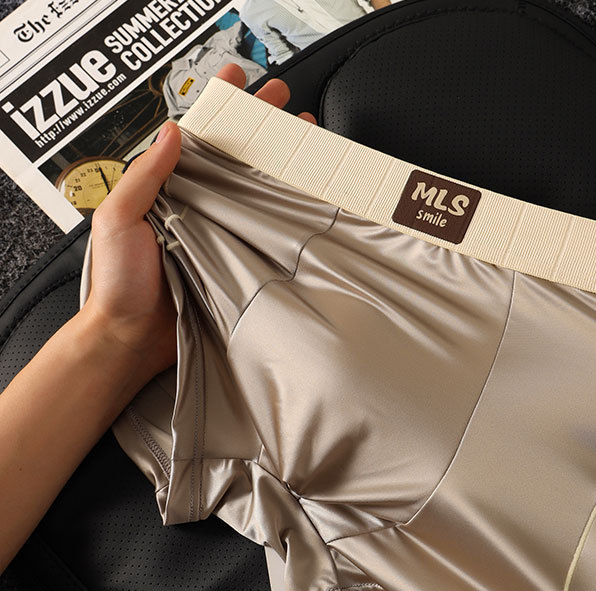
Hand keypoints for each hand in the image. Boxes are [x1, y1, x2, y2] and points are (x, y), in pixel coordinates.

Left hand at [81, 63, 317, 382]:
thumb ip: (144, 176)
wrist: (135, 337)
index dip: (218, 107)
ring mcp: (221, 233)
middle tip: (286, 102)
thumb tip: (172, 132)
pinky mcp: (238, 262)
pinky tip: (304, 197)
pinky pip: (263, 231)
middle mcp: (198, 206)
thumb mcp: (119, 219)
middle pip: (235, 157)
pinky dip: (284, 212)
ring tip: (306, 141)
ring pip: (254, 189)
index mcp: (167, 190)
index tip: (239, 79)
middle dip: (261, 126)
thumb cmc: (120, 282)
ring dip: (280, 162)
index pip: (197, 138)